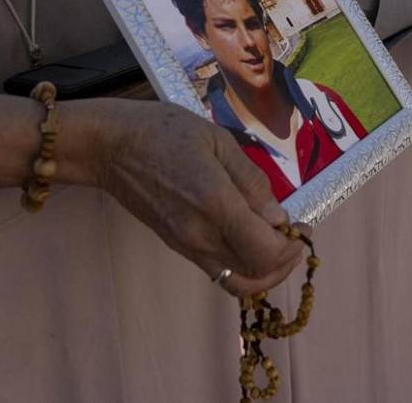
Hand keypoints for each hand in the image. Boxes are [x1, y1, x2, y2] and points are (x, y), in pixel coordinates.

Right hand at [62, 97, 305, 296]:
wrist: (111, 147)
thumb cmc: (164, 131)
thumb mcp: (216, 140)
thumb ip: (250, 180)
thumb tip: (277, 217)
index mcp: (215, 202)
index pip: (265, 251)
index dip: (290, 246)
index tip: (300, 226)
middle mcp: (201, 234)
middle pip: (256, 274)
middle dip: (284, 259)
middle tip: (294, 235)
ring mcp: (186, 245)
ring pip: (238, 281)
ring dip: (265, 270)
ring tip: (275, 243)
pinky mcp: (177, 246)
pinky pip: (219, 272)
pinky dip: (243, 268)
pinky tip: (249, 241)